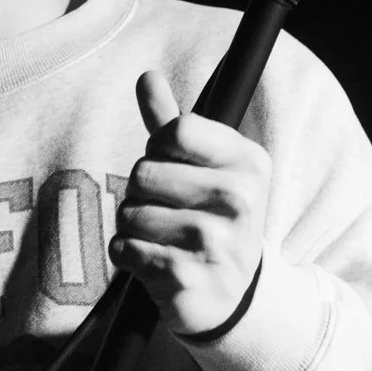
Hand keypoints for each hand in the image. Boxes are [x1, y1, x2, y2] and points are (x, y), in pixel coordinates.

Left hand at [109, 71, 271, 336]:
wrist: (234, 295)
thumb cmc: (214, 218)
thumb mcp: (207, 167)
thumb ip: (173, 122)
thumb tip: (147, 76)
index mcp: (248, 162)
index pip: (175, 131)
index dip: (158, 148)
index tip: (172, 166)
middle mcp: (239, 200)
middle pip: (143, 172)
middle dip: (140, 192)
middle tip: (165, 209)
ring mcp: (214, 242)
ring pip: (129, 212)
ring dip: (132, 225)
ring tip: (161, 237)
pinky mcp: (185, 277)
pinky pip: (123, 248)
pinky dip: (127, 254)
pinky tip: (153, 260)